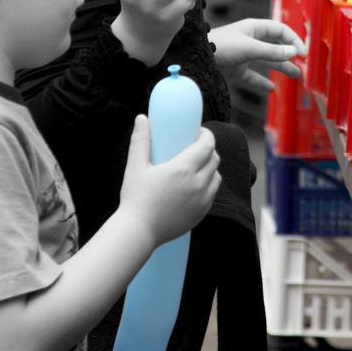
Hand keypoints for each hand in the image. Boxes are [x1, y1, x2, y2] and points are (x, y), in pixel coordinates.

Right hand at [119, 116, 220, 248]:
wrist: (139, 232)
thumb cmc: (135, 198)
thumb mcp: (135, 166)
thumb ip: (141, 140)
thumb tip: (142, 118)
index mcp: (183, 169)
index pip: (207, 144)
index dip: (206, 135)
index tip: (198, 132)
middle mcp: (198, 184)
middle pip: (214, 158)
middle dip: (207, 149)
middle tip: (194, 147)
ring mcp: (202, 200)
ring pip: (216, 176)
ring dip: (210, 168)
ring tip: (196, 165)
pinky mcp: (202, 213)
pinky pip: (212, 193)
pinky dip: (208, 185)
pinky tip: (195, 184)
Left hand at [209, 18, 308, 93]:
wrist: (196, 59)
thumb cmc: (221, 45)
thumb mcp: (249, 47)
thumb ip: (272, 52)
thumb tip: (294, 52)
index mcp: (254, 28)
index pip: (280, 31)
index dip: (294, 40)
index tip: (303, 53)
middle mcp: (251, 40)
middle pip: (276, 47)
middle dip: (290, 55)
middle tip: (304, 65)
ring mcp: (244, 55)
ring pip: (268, 62)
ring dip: (282, 68)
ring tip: (296, 76)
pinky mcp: (237, 69)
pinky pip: (253, 76)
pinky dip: (262, 82)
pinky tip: (271, 88)